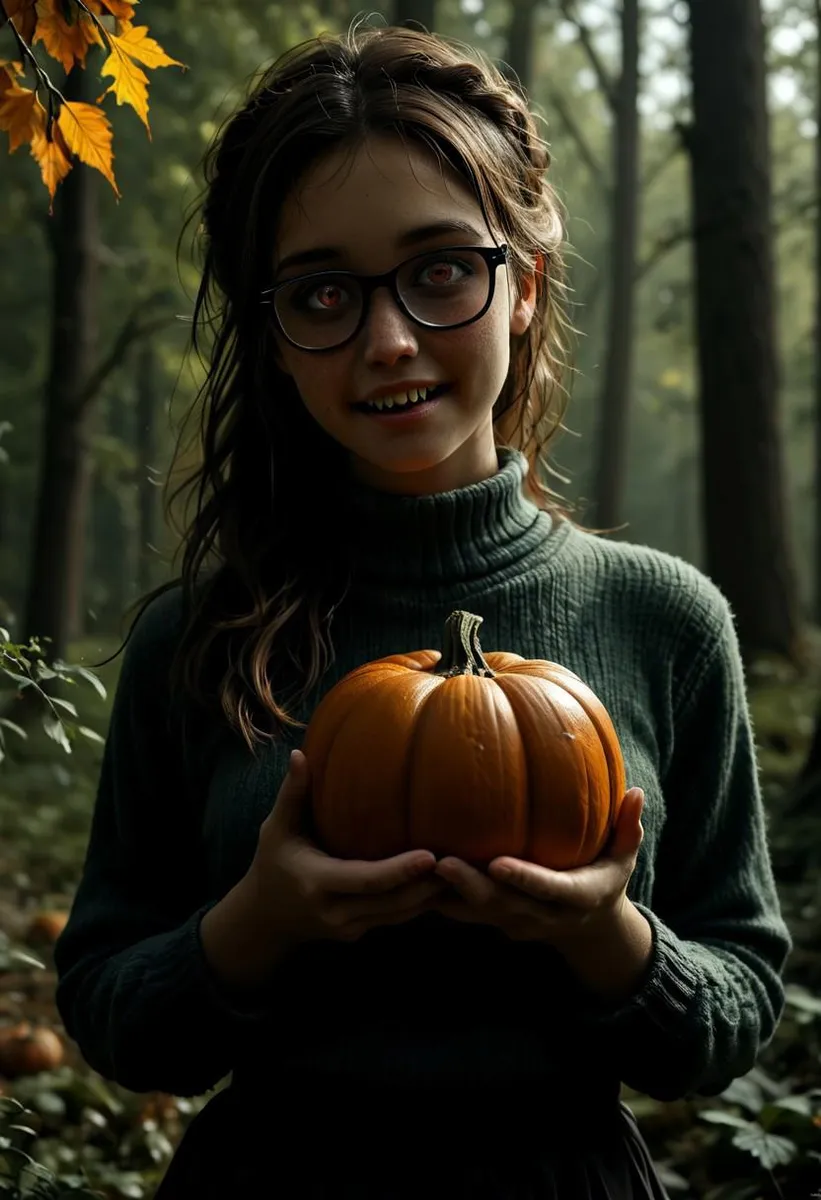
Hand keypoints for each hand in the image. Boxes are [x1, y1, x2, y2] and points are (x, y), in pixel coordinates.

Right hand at [246, 749, 448, 949]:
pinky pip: (393, 919)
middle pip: (391, 902)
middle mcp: (335, 911)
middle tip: (461, 861)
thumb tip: (299, 754)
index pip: (367, 880)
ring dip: (430, 897)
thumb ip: (292, 794)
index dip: (400, 870)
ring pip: (398, 916)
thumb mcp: (276, 829)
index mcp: (317, 882)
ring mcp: (348, 928)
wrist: (263, 919)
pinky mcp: (357, 933)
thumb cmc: (272, 863)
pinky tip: (443, 886)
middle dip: (428, 886)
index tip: (431, 855)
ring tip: (462, 872)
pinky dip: (418, 905)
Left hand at [431, 788, 645, 947]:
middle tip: (443, 862)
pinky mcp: (496, 923)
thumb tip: (636, 792)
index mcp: (576, 898)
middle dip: (472, 887)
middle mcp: (543, 917)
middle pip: (504, 905)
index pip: (548, 891)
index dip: (523, 879)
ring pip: (478, 914)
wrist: (590, 932)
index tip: (498, 863)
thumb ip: (627, 827)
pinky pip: (465, 915)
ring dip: (447, 895)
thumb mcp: (624, 858)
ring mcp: (517, 924)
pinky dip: (440, 899)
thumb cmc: (606, 879)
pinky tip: (412, 877)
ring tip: (418, 869)